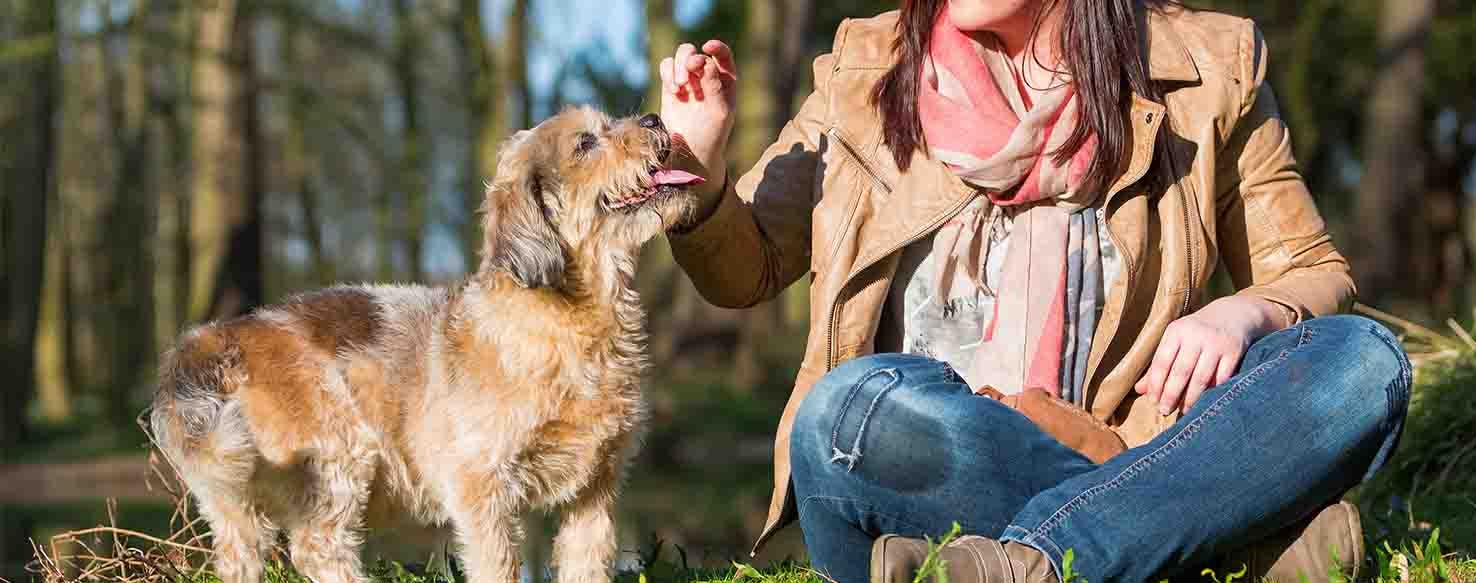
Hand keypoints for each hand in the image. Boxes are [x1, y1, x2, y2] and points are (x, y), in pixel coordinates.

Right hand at [658, 40, 736, 199]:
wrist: (691, 151)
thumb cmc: (712, 135)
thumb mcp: (719, 113)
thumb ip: (714, 88)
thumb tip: (707, 62)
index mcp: (725, 81)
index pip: (722, 56)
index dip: (716, 48)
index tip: (708, 48)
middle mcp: (707, 76)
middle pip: (697, 53)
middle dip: (690, 60)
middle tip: (687, 78)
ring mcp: (688, 79)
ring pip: (681, 55)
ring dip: (678, 66)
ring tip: (679, 87)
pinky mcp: (671, 85)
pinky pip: (667, 66)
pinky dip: (667, 72)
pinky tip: (673, 90)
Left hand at [1134, 296, 1288, 414]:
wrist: (1234, 313)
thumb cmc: (1197, 332)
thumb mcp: (1176, 340)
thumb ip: (1159, 364)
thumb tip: (1139, 390)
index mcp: (1176, 331)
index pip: (1162, 362)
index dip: (1156, 384)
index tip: (1153, 401)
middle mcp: (1196, 335)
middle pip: (1181, 372)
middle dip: (1171, 395)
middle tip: (1165, 411)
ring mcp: (1216, 343)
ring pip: (1201, 378)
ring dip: (1191, 398)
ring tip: (1183, 411)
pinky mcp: (1234, 350)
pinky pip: (1222, 378)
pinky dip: (1213, 391)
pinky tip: (1205, 402)